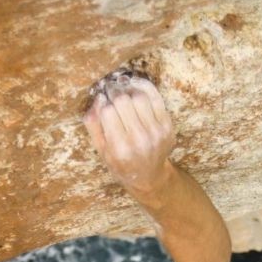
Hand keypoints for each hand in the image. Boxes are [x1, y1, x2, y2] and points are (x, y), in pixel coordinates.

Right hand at [84, 77, 175, 193]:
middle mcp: (140, 140)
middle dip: (114, 91)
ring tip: (122, 88)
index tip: (101, 97)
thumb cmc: (120, 163)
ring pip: (139, 96)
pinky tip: (134, 85)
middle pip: (123, 101)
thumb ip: (94, 125)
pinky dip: (144, 87)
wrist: (148, 176)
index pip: (108, 112)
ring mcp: (156, 132)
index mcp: (120, 148)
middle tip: (110, 89)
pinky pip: (155, 97)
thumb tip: (98, 98)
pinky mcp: (167, 126)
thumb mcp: (101, 150)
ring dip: (128, 88)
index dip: (102, 100)